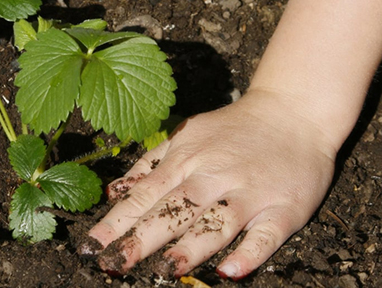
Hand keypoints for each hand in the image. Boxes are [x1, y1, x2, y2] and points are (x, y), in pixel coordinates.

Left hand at [82, 89, 336, 279]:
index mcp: (185, 160)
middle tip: (114, 264)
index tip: (90, 247)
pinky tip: (230, 271)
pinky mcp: (284, 207)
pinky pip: (267, 234)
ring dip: (191, 247)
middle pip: (173, 210)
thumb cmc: (232, 130)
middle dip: (141, 239)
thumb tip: (113, 193)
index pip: (143, 196)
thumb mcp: (186, 136)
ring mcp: (249, 192)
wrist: (292, 111)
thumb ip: (150, 164)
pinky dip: (250, 252)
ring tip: (166, 270)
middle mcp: (213, 176)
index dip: (114, 222)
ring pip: (217, 222)